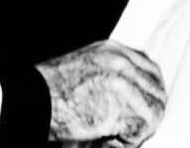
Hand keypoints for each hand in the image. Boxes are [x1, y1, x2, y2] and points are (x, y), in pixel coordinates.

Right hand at [37, 40, 166, 145]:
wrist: (32, 99)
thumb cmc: (52, 90)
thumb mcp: (86, 67)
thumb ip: (110, 75)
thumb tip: (132, 98)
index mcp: (113, 51)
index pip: (150, 70)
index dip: (152, 93)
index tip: (148, 109)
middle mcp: (121, 63)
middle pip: (157, 91)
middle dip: (150, 114)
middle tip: (131, 130)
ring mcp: (122, 84)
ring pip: (153, 113)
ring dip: (137, 130)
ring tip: (113, 136)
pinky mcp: (118, 108)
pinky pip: (138, 132)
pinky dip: (125, 142)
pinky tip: (106, 140)